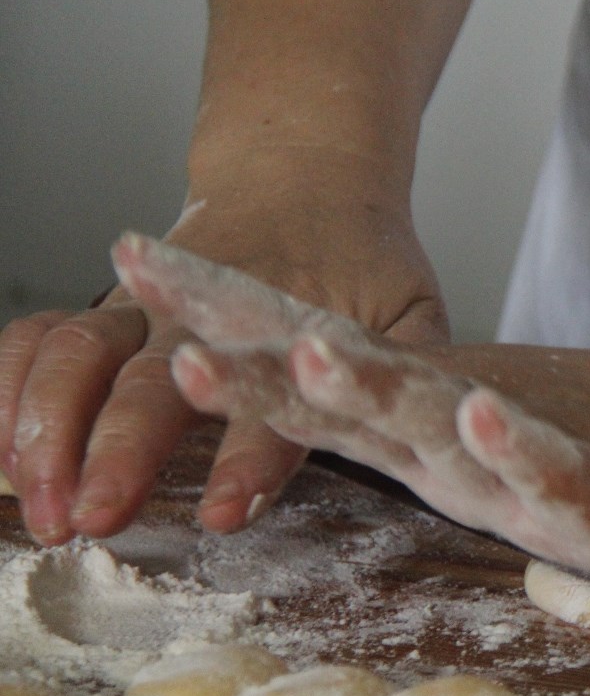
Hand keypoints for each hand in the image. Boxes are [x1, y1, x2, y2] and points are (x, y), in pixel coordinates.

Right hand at [0, 190, 446, 545]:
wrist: (307, 177)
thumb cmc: (365, 264)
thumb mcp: (412, 309)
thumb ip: (411, 369)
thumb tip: (439, 426)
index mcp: (290, 321)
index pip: (270, 398)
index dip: (246, 456)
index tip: (221, 512)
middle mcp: (205, 314)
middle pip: (149, 380)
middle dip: (119, 449)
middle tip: (96, 518)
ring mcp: (143, 310)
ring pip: (73, 355)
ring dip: (44, 430)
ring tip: (39, 510)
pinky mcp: (105, 312)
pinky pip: (33, 342)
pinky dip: (2, 391)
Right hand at [112, 235, 589, 587]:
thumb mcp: (480, 391)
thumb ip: (395, 378)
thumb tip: (291, 327)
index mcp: (424, 424)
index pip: (309, 369)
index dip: (226, 324)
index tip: (137, 263)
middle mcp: (455, 459)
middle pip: (350, 416)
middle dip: (265, 388)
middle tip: (179, 353)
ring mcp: (525, 484)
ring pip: (436, 443)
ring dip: (375, 403)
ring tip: (315, 356)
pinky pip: (553, 474)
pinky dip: (516, 446)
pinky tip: (482, 408)